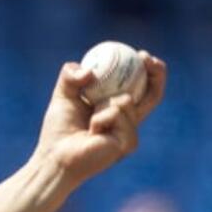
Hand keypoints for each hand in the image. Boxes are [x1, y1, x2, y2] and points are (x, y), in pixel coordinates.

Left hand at [33, 53, 166, 189]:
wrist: (54, 157)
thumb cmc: (58, 131)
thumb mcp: (63, 96)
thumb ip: (70, 77)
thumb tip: (88, 70)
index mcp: (117, 110)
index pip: (140, 87)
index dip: (147, 70)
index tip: (143, 54)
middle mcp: (128, 122)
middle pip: (153, 94)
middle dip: (156, 73)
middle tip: (146, 58)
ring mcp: (130, 133)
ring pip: (126, 101)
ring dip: (102, 104)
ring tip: (89, 121)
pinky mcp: (128, 143)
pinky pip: (117, 115)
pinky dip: (100, 117)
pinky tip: (92, 132)